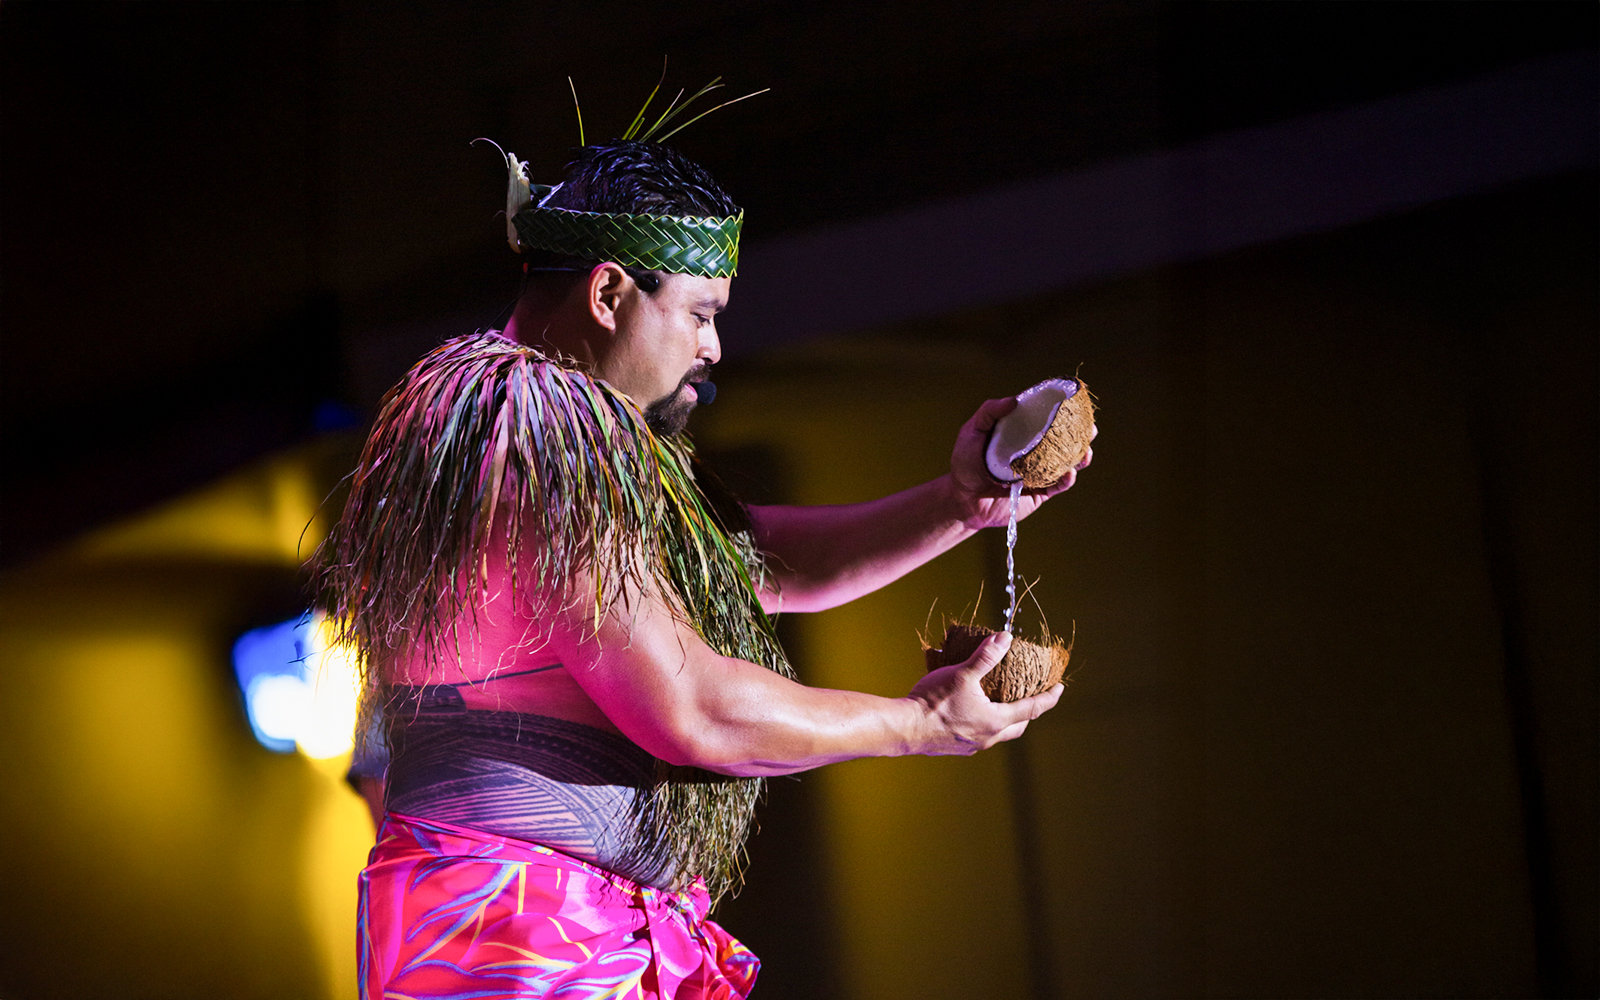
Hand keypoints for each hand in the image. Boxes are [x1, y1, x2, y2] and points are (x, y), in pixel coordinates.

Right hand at [907, 631, 1062, 754]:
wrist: (903, 728)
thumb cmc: (934, 701)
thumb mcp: (963, 673)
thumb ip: (986, 656)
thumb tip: (1006, 637)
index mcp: (995, 721)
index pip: (1032, 709)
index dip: (1049, 698)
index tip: (1060, 689)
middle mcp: (987, 737)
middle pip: (1017, 726)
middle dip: (1027, 713)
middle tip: (1031, 698)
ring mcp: (971, 745)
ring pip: (997, 733)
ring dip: (1003, 719)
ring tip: (999, 702)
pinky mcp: (955, 747)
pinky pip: (977, 734)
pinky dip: (982, 721)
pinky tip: (969, 709)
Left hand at [948, 397, 1095, 529]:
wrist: (962, 500)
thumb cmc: (964, 464)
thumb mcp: (972, 431)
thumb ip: (989, 412)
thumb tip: (1015, 400)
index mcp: (1021, 435)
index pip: (1044, 420)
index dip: (1061, 412)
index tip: (1075, 403)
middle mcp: (1033, 452)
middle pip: (1063, 441)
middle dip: (1080, 435)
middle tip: (1091, 428)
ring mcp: (1038, 473)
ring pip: (1066, 464)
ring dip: (1080, 457)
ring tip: (1086, 452)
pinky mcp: (1039, 493)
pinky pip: (1057, 485)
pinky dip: (1066, 480)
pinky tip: (1070, 472)